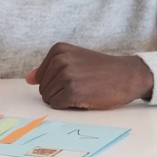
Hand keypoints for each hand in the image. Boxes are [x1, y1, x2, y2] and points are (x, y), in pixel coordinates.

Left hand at [26, 42, 154, 109]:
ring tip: (83, 91)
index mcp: (58, 50)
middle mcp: (60, 59)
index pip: (41, 77)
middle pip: (43, 88)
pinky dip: (68, 106)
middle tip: (81, 86)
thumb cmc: (101, 70)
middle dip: (59, 93)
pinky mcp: (73, 91)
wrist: (127, 75)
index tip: (76, 77)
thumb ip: (49, 68)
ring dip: (64, 100)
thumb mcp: (74, 60)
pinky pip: (57, 105)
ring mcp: (66, 75)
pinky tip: (83, 98)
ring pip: (49, 97)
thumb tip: (29, 78)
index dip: (56, 84)